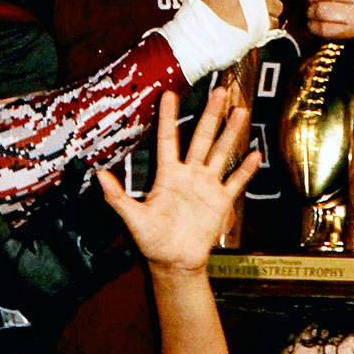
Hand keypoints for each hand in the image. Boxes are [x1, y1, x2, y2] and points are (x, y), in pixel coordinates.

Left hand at [95, 89, 260, 269]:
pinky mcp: (221, 201)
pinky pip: (235, 182)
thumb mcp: (133, 218)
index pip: (168, 139)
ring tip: (241, 111)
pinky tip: (254, 154)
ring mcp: (207, 186)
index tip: (169, 94)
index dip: (168, 117)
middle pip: (202, 138)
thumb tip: (98, 175)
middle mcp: (189, 174)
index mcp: (168, 174)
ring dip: (231, 133)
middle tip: (219, 91)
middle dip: (210, 115)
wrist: (174, 262)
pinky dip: (245, 170)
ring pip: (221, 153)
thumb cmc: (152, 241)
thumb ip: (117, 196)